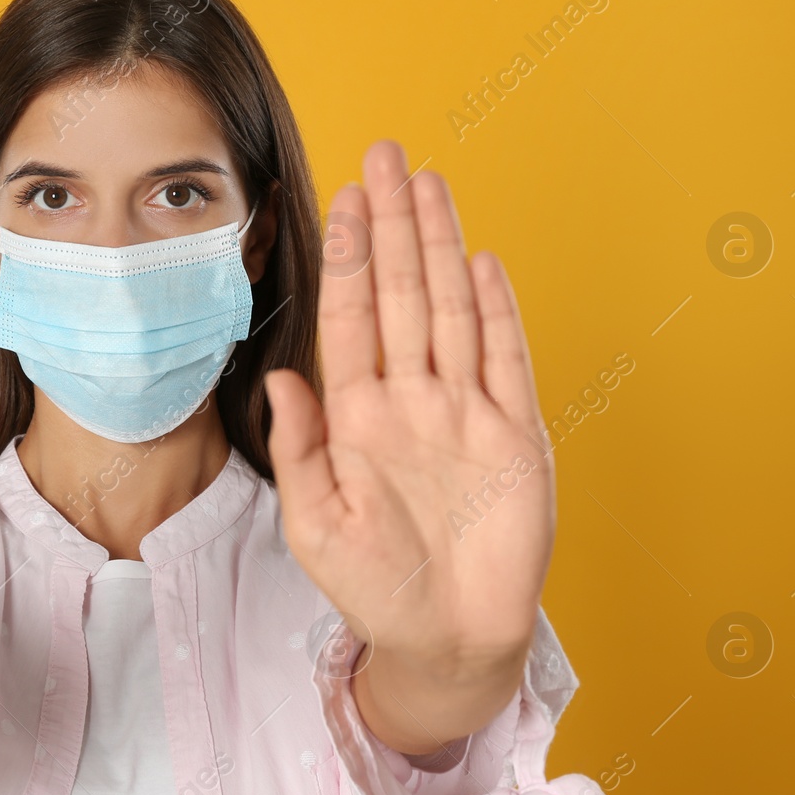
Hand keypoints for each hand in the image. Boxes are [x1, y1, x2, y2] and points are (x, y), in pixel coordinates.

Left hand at [265, 141, 553, 755]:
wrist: (447, 640)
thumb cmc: (374, 587)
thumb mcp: (315, 524)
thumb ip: (300, 450)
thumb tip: (280, 378)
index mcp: (358, 418)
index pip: (351, 319)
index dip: (349, 258)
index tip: (341, 200)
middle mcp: (411, 402)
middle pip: (402, 295)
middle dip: (392, 225)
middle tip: (384, 154)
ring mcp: (464, 413)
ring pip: (451, 311)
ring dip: (440, 247)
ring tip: (427, 184)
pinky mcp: (514, 437)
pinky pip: (505, 362)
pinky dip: (498, 313)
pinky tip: (482, 263)